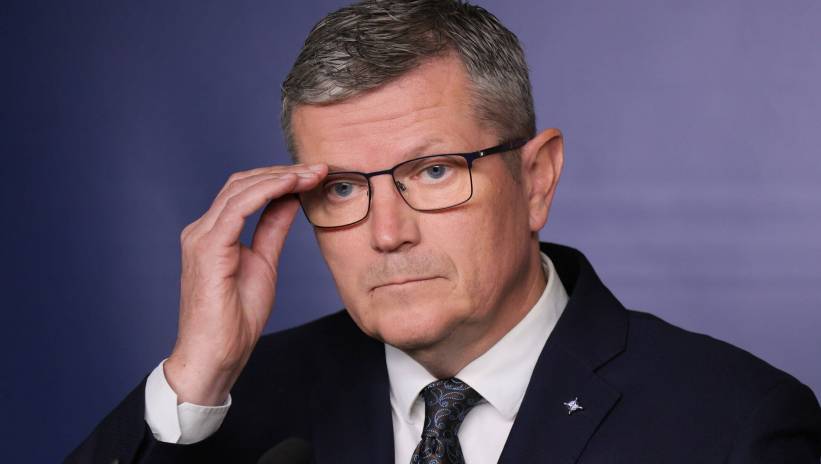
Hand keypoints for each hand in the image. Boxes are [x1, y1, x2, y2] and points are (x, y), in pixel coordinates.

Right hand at [164, 163, 326, 404]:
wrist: (216, 356)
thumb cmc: (235, 319)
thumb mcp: (264, 264)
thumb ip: (272, 230)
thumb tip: (290, 200)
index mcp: (214, 233)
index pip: (245, 191)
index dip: (279, 177)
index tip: (314, 174)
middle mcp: (202, 229)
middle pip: (243, 183)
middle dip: (283, 172)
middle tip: (318, 168)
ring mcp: (201, 237)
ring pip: (241, 189)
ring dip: (280, 177)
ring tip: (312, 174)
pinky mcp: (207, 249)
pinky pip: (237, 209)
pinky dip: (266, 192)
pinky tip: (291, 185)